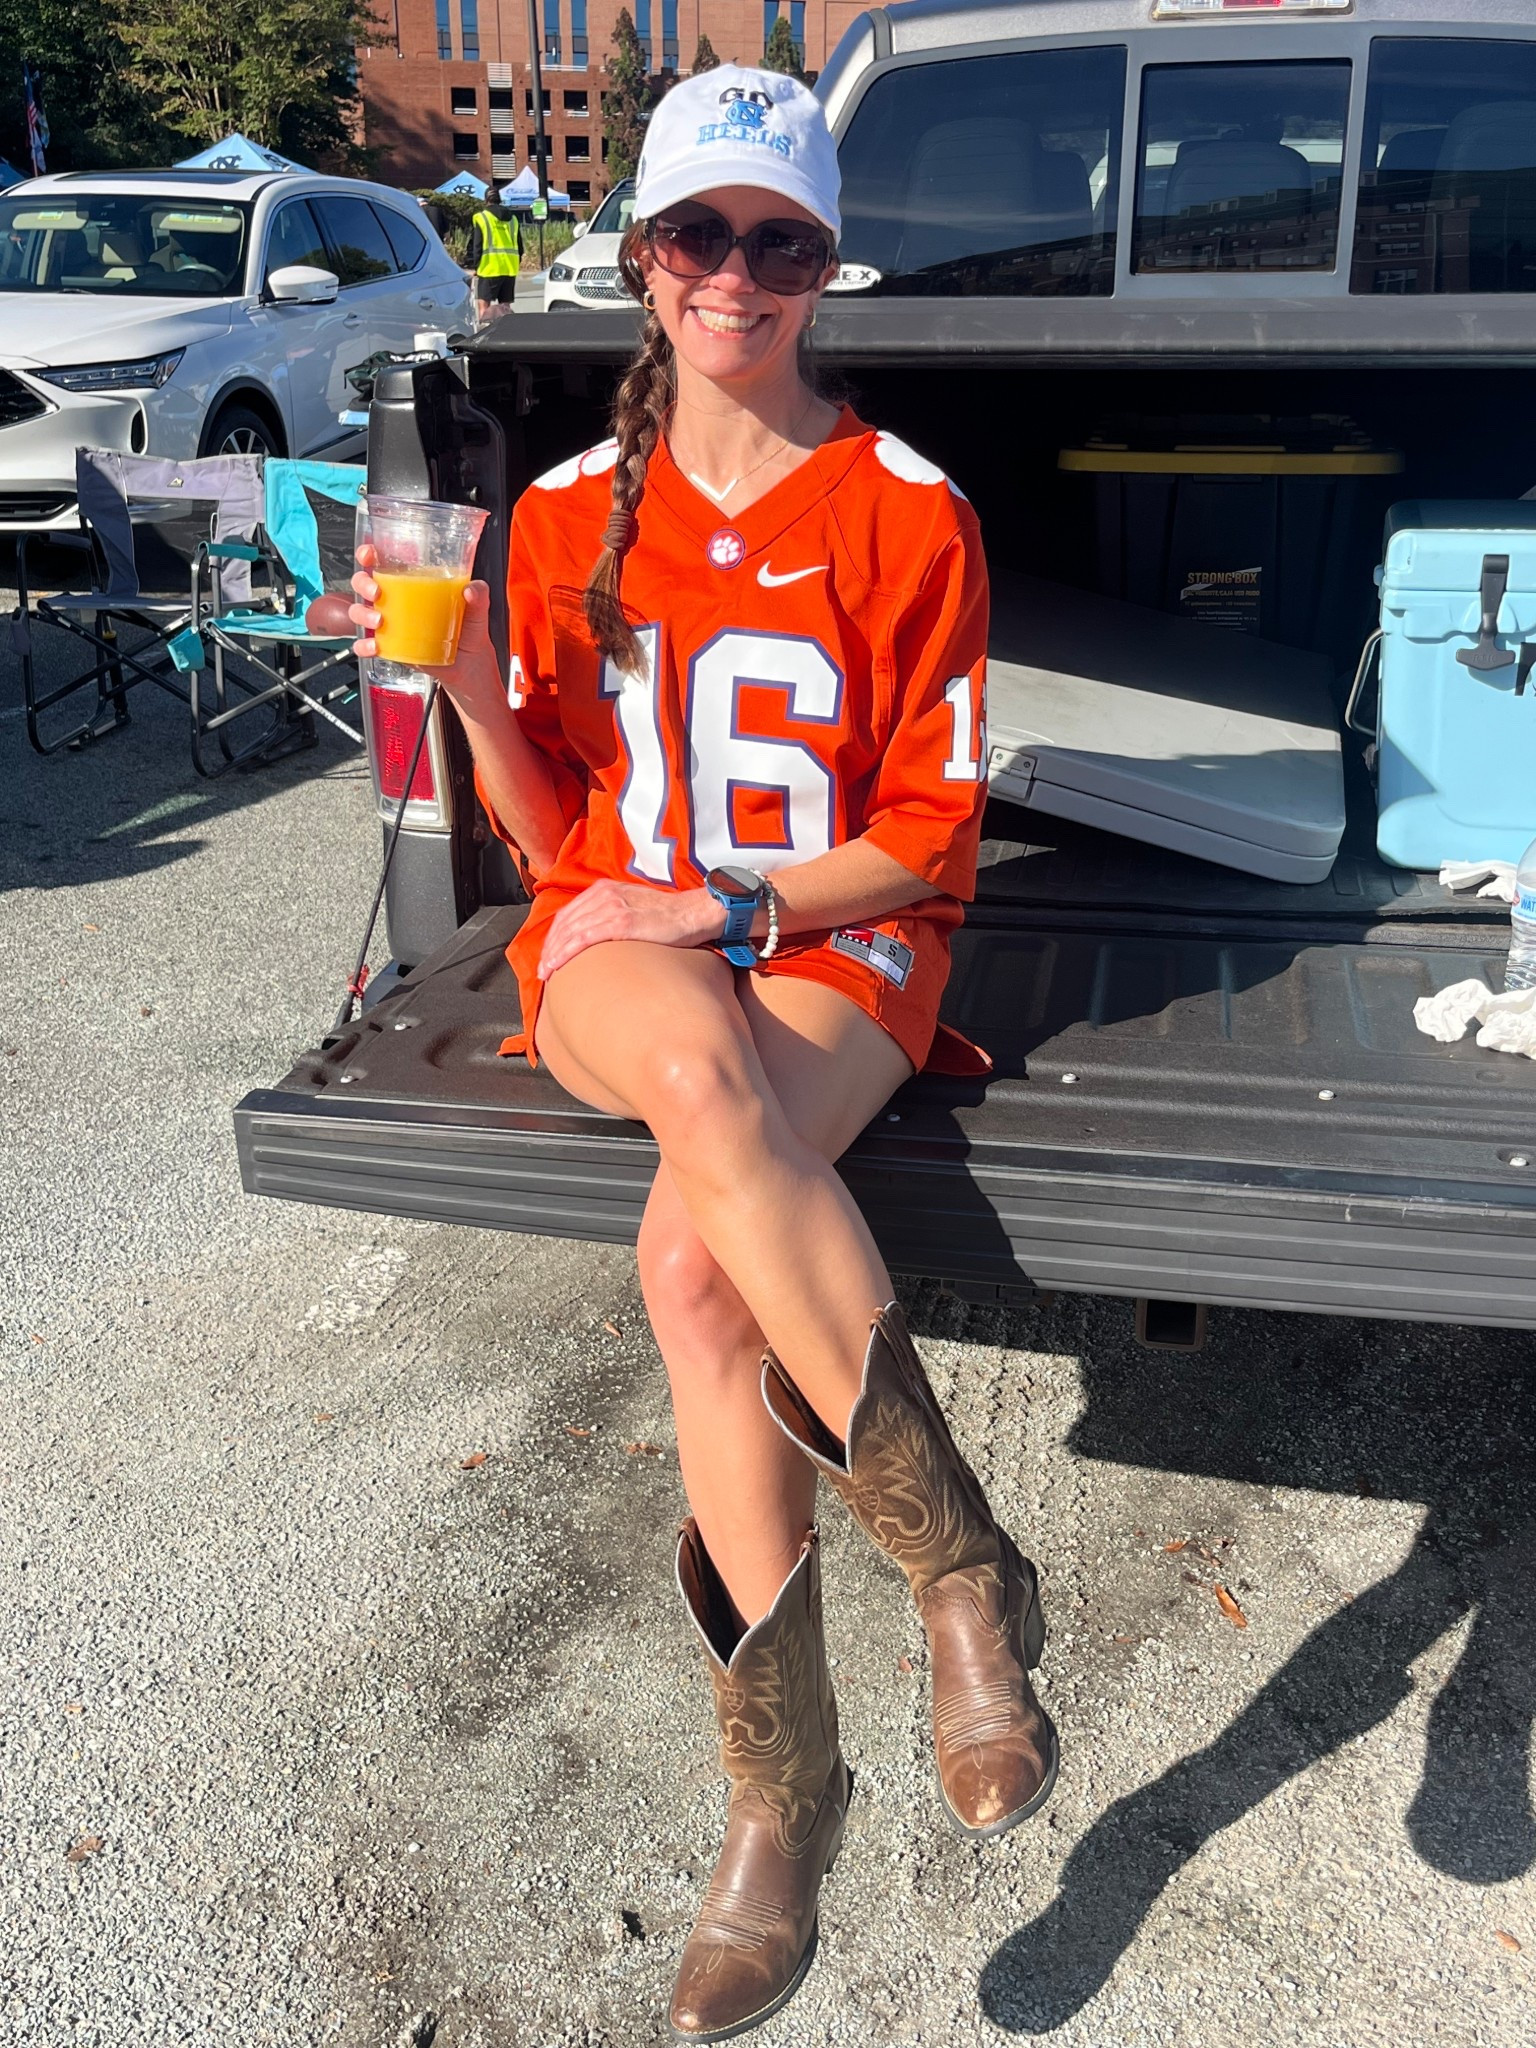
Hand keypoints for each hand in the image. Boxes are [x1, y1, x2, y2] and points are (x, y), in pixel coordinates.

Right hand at [349, 541, 493, 677]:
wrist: (470, 667)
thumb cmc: (469, 633)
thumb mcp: (477, 612)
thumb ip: (479, 597)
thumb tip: (471, 589)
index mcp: (412, 583)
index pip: (383, 561)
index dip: (368, 554)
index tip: (369, 554)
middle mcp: (396, 600)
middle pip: (364, 583)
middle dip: (363, 583)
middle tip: (377, 592)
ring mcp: (390, 624)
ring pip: (360, 612)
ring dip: (362, 614)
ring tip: (379, 621)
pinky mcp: (390, 646)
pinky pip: (366, 644)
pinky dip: (364, 645)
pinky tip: (375, 646)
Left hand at [538, 880, 725, 980]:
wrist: (692, 913)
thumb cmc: (668, 917)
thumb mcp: (633, 907)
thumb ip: (613, 915)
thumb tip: (600, 937)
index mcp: (604, 889)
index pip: (569, 914)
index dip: (554, 936)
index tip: (548, 955)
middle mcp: (604, 894)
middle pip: (565, 923)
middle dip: (549, 947)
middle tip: (542, 969)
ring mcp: (612, 907)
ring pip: (570, 931)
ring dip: (554, 953)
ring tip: (546, 973)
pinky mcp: (621, 922)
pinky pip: (584, 938)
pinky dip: (566, 953)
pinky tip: (558, 965)